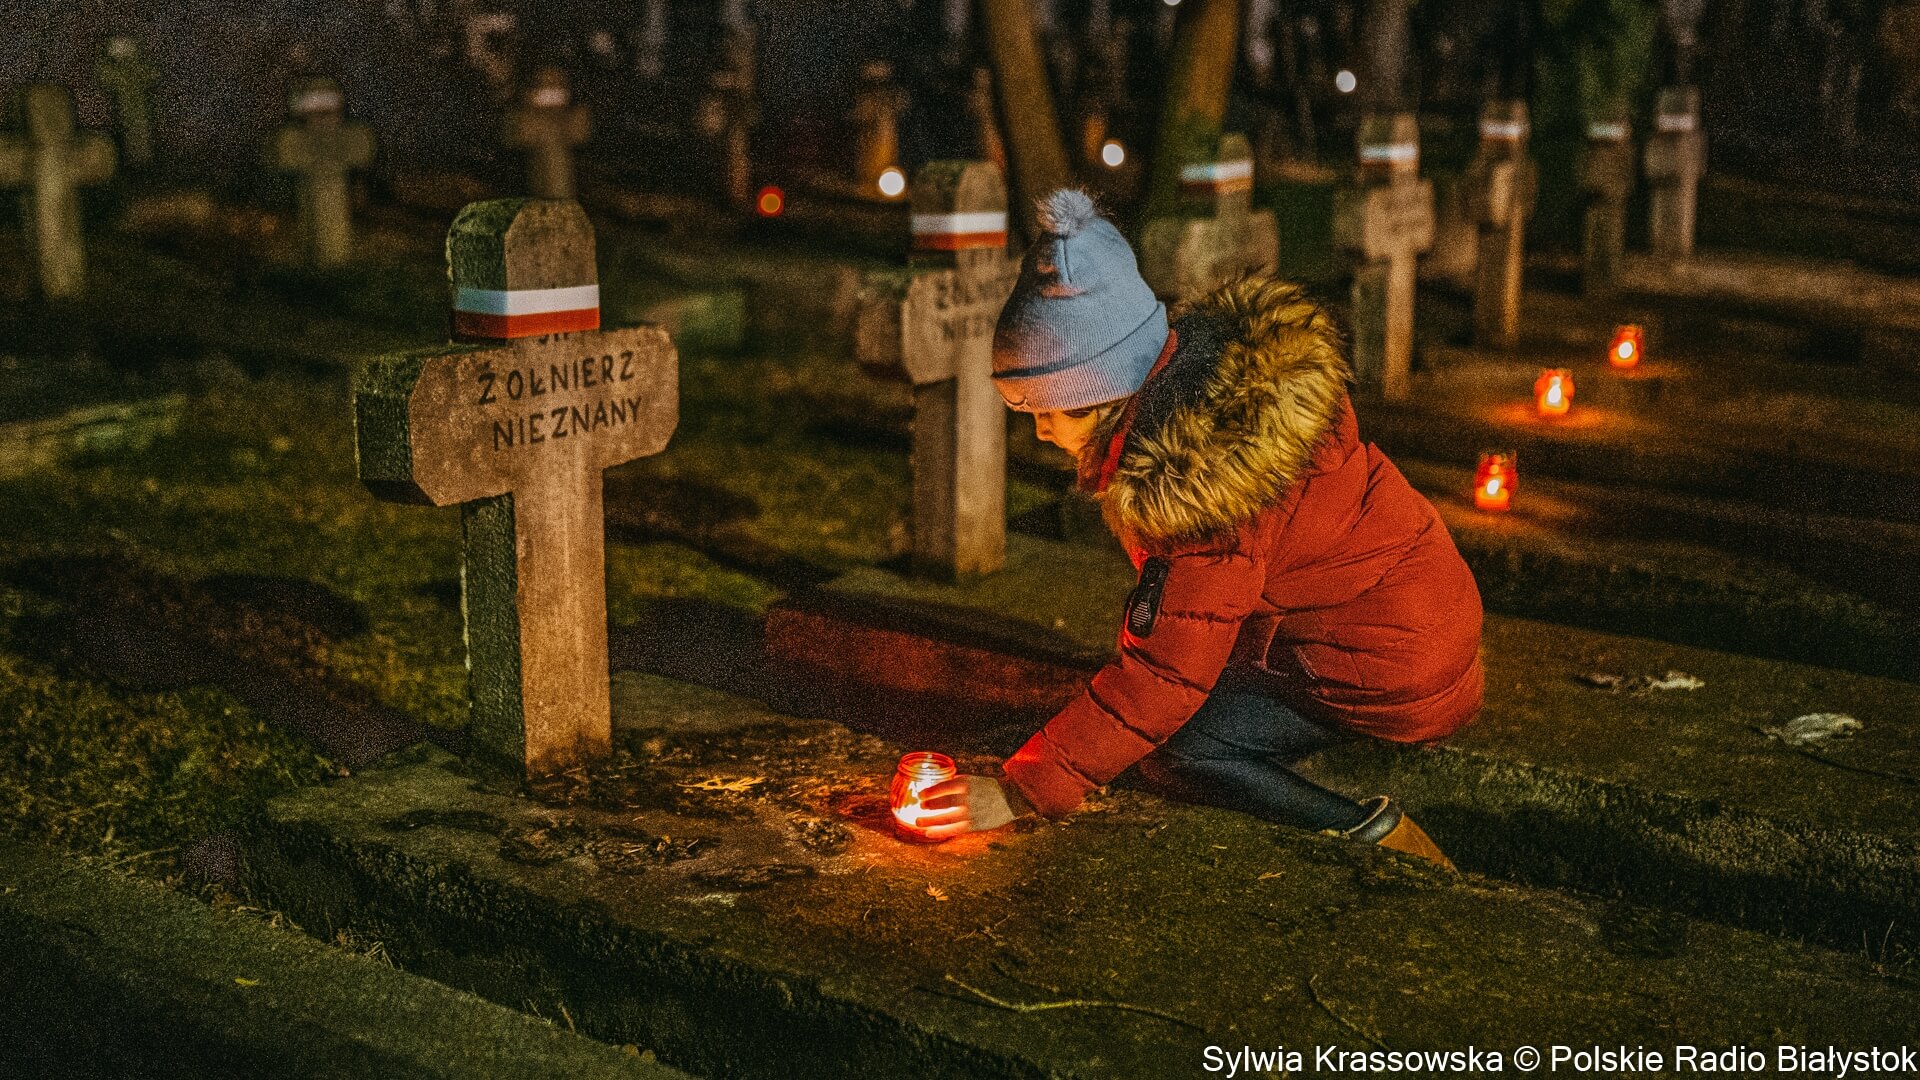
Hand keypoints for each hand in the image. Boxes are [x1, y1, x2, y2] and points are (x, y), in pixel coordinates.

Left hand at [914, 775, 1031, 839]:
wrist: (1012, 799)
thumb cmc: (990, 788)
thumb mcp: (974, 780)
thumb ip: (958, 785)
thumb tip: (936, 789)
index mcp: (968, 783)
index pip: (945, 786)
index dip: (931, 791)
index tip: (921, 794)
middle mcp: (969, 798)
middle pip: (944, 803)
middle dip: (930, 805)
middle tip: (920, 806)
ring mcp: (972, 813)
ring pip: (946, 818)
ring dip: (930, 820)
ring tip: (917, 822)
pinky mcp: (975, 825)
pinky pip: (954, 830)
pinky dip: (940, 832)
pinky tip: (929, 833)